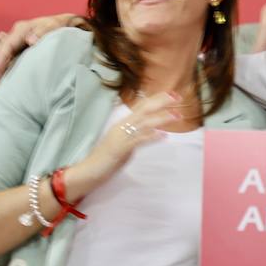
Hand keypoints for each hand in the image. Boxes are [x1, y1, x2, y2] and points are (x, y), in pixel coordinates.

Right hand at [0, 13, 82, 74]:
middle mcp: (16, 36)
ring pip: (5, 56)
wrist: (64, 23)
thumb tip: (31, 41)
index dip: (1, 59)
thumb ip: (42, 32)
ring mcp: (18, 42)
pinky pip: (11, 57)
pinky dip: (4, 64)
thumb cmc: (58, 25)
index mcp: (21, 30)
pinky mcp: (22, 48)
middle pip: (3, 53)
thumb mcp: (52, 26)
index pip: (8, 46)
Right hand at [65, 92, 182, 197]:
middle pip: (144, 108)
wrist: (88, 171)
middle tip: (178, 97)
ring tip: (177, 116)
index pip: (141, 105)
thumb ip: (134, 134)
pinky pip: (139, 140)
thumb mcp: (122, 141)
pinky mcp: (121, 149)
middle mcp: (122, 126)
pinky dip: (152, 136)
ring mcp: (121, 136)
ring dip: (162, 118)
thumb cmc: (105, 158)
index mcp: (122, 123)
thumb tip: (149, 131)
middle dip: (162, 101)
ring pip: (144, 122)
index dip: (157, 98)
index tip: (172, 93)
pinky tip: (164, 135)